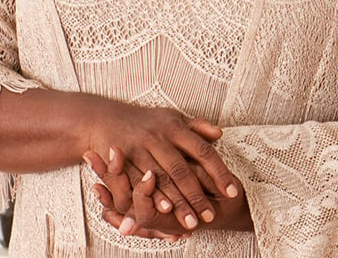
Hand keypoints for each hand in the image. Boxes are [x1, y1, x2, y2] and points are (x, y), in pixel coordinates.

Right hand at [86, 106, 239, 231]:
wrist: (104, 118)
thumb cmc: (146, 121)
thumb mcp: (172, 117)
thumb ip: (197, 127)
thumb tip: (220, 134)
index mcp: (175, 128)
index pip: (202, 151)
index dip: (219, 172)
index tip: (232, 191)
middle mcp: (158, 138)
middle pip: (181, 170)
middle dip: (196, 196)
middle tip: (210, 216)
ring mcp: (138, 150)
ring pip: (161, 181)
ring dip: (176, 202)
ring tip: (191, 221)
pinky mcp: (122, 162)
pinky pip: (138, 184)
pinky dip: (151, 198)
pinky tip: (163, 211)